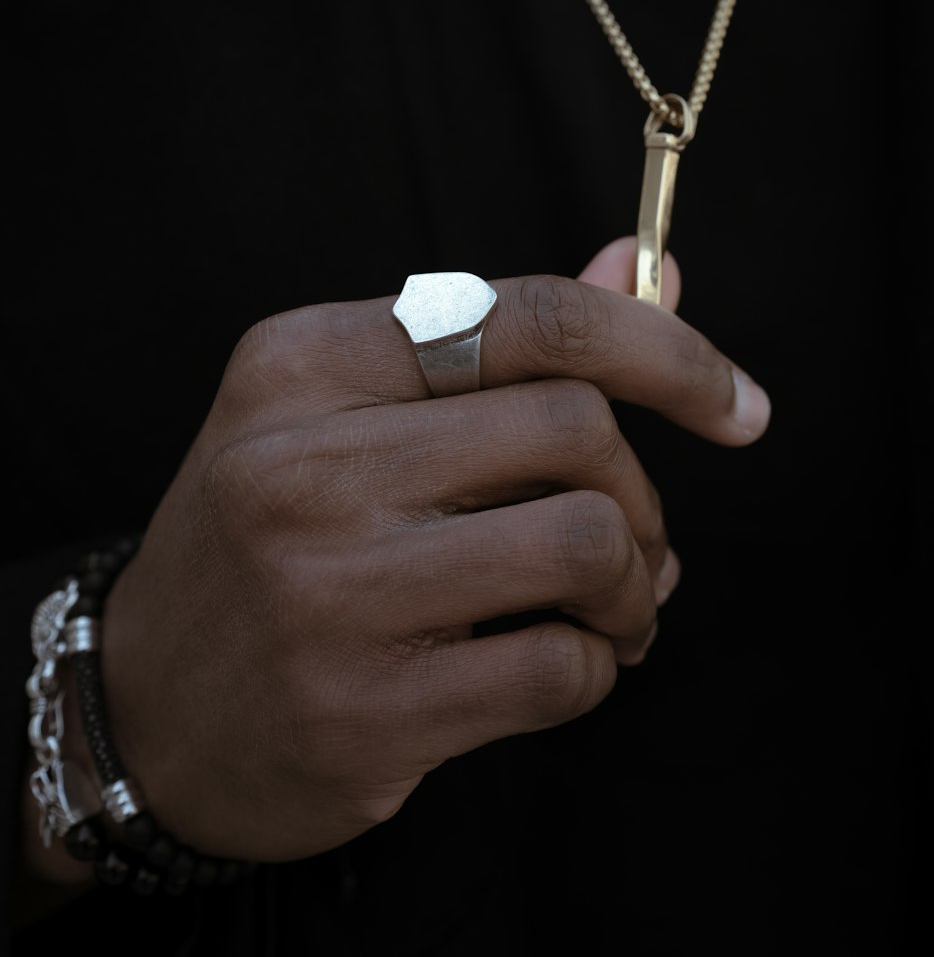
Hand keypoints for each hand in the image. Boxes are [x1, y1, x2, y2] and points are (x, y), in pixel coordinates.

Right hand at [97, 240, 768, 861]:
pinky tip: (567, 667)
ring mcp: (328, 592)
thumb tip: (652, 272)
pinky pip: (560, 670)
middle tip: (631, 540)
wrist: (143, 708)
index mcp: (306, 361)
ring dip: (637, 586)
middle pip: (578, 429)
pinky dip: (598, 667)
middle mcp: (305, 463)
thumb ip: (504, 341)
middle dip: (641, 492)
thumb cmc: (274, 536)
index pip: (531, 317)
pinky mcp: (362, 712)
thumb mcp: (350, 410)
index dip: (665, 350)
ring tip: (613, 609)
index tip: (739, 404)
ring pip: (587, 544)